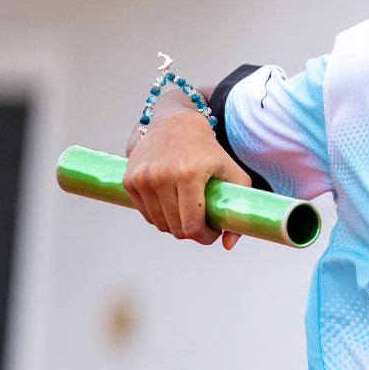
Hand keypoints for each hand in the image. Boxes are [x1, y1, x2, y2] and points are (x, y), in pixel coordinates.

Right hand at [123, 107, 250, 246]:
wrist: (175, 124)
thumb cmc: (209, 152)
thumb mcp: (234, 175)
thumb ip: (238, 209)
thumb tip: (227, 245)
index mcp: (189, 174)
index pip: (192, 225)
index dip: (204, 236)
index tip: (212, 232)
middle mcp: (162, 175)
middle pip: (175, 228)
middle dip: (192, 232)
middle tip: (202, 222)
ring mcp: (142, 177)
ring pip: (159, 224)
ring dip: (175, 225)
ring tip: (188, 211)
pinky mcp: (129, 179)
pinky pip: (146, 214)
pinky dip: (160, 215)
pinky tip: (172, 202)